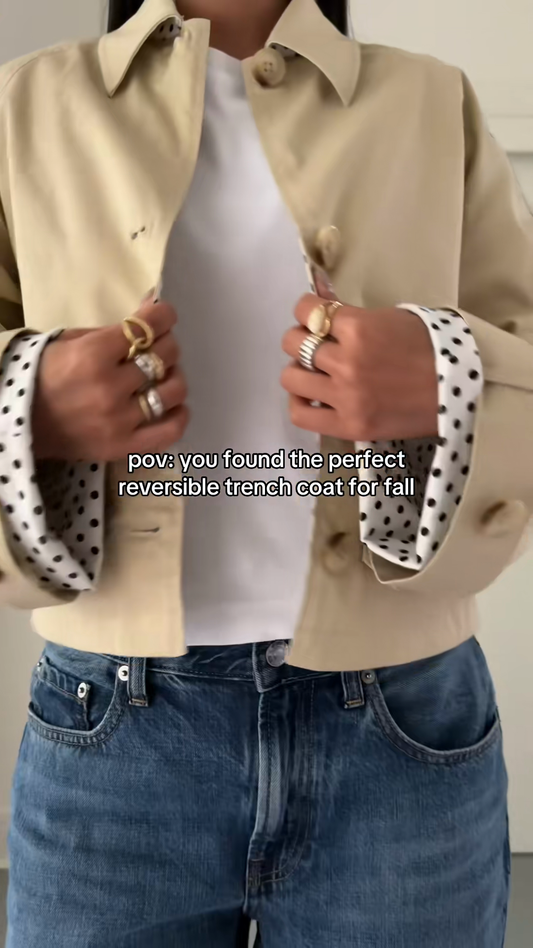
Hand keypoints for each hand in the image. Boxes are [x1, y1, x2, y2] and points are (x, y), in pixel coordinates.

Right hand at [32, 297, 188, 460]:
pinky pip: (169, 432)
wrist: (23, 422)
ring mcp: (119, 421)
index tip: (163, 315)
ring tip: (162, 376)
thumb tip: (150, 305)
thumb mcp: (72, 341)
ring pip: (173, 391)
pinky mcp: (123, 447)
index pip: (147, 327)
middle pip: (165, 355)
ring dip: (173, 377)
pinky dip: (179, 416)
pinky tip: (173, 406)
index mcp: (93, 355)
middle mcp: (110, 388)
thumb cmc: (44, 375)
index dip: (163, 315)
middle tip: (157, 346)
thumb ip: (115, 329)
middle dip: (166, 344)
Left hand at [281, 278, 438, 441]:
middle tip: (317, 345)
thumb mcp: (390, 317)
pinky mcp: (348, 425)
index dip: (306, 310)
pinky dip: (300, 403)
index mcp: (359, 328)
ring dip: (299, 370)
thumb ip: (350, 313)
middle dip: (302, 339)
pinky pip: (301, 415)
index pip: (307, 311)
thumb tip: (318, 299)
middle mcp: (346, 362)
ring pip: (290, 378)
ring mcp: (345, 396)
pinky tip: (312, 397)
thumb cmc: (429, 348)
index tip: (315, 316)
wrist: (457, 389)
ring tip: (315, 373)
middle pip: (294, 343)